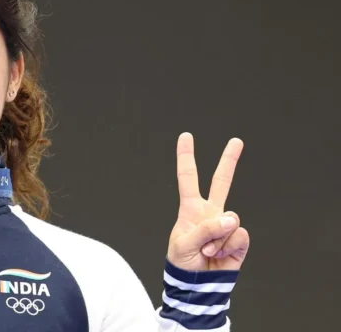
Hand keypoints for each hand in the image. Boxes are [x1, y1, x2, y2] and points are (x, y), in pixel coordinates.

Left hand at [167, 133, 249, 270]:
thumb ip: (205, 229)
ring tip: (206, 251)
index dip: (186, 157)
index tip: (186, 136)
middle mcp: (211, 213)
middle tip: (236, 141)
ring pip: (230, 220)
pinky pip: (239, 236)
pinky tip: (219, 256)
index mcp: (191, 209)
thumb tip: (231, 218)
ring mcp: (226, 226)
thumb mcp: (183, 244)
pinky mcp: (239, 240)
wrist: (197, 286)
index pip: (188, 178)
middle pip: (222, 182)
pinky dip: (228, 248)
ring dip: (217, 240)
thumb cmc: (183, 263)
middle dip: (229, 161)